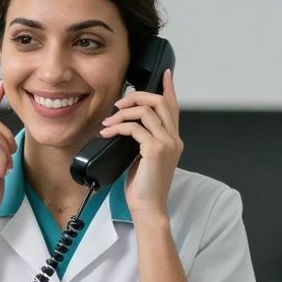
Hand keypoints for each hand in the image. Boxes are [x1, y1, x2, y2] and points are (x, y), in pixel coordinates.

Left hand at [98, 69, 181, 218]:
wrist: (148, 208)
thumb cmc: (144, 188)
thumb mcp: (144, 159)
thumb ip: (143, 141)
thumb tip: (128, 126)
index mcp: (173, 140)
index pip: (173, 107)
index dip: (169, 88)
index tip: (165, 74)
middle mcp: (174, 139)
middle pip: (160, 102)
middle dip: (137, 96)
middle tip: (118, 104)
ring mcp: (167, 143)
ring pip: (147, 111)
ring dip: (123, 113)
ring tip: (108, 123)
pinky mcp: (156, 149)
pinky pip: (135, 127)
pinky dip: (119, 127)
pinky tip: (108, 133)